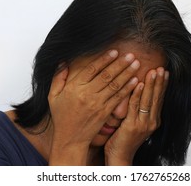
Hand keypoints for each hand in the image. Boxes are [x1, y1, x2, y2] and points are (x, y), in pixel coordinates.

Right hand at [48, 50, 140, 164]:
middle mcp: (87, 94)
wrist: (69, 139)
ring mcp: (97, 104)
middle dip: (120, 63)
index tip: (114, 51)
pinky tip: (135, 81)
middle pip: (106, 75)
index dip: (104, 59)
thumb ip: (58, 77)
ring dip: (127, 73)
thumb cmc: (62, 116)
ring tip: (136, 64)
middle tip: (131, 54)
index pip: (92, 69)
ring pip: (115, 85)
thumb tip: (63, 61)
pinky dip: (127, 89)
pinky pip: (118, 98)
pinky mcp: (105, 112)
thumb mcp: (53, 96)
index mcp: (74, 87)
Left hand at [104, 67, 168, 164]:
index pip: (160, 99)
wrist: (119, 158)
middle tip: (161, 68)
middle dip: (159, 81)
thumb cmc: (123, 140)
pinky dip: (137, 94)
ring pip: (148, 100)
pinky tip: (138, 84)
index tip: (165, 71)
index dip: (163, 85)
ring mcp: (143, 124)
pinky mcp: (132, 126)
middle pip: (157, 98)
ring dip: (151, 85)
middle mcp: (151, 122)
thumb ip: (138, 109)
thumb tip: (137, 91)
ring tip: (153, 71)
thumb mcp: (134, 122)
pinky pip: (135, 107)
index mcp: (153, 120)